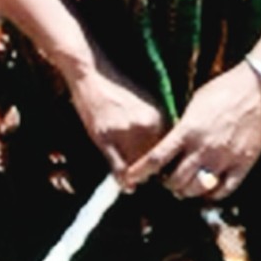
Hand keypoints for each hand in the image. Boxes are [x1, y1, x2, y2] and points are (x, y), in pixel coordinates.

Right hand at [66, 64, 170, 179]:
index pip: (168, 148)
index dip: (165, 162)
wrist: (92, 74)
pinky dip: (122, 179)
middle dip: (152, 172)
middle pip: (154, 159)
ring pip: (137, 166)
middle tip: (149, 180)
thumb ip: (155, 125)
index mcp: (158, 117)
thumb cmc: (117, 88)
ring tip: (136, 182)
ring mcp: (124, 133)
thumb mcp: (144, 103)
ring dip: (138, 177)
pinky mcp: (105, 138)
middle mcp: (145, 125)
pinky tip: (125, 185)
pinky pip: (118, 167)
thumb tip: (162, 146)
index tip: (163, 171)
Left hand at [126, 65, 260, 202]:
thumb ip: (182, 128)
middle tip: (167, 181)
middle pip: (175, 180)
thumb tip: (170, 144)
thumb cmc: (224, 89)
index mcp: (188, 130)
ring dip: (187, 191)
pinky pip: (224, 190)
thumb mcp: (194, 105)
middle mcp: (204, 148)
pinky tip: (208, 190)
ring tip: (185, 186)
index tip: (130, 178)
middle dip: (167, 184)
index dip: (140, 172)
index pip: (156, 158)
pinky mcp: (244, 163)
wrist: (260, 87)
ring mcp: (225, 158)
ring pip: (197, 189)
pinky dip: (213, 194)